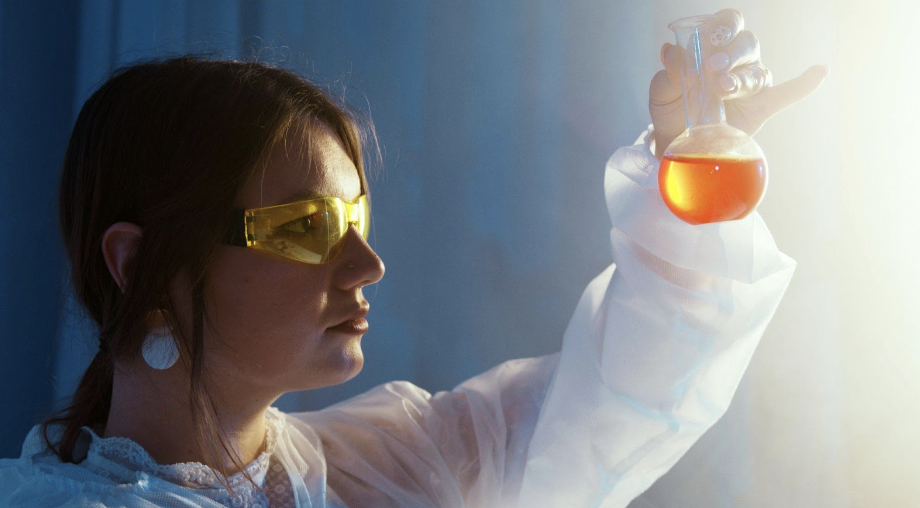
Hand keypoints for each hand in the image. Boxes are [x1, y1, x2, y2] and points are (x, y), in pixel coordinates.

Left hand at [648, 8, 828, 159]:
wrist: (676, 140)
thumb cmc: (671, 107)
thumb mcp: (662, 91)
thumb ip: (670, 73)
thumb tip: (670, 52)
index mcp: (715, 45)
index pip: (728, 22)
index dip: (723, 26)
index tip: (708, 39)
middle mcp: (738, 59)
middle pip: (747, 44)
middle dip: (731, 53)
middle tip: (712, 66)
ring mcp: (751, 84)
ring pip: (758, 72)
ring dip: (742, 78)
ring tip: (723, 88)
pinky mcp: (760, 108)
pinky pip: (786, 94)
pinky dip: (803, 84)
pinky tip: (820, 71)